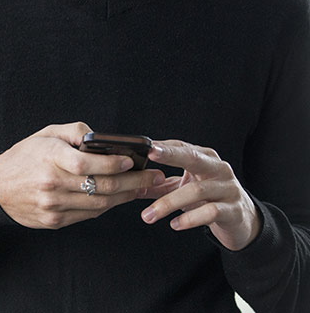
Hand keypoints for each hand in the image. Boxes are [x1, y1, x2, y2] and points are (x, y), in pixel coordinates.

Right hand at [0, 122, 165, 229]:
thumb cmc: (24, 157)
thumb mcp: (44, 134)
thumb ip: (74, 132)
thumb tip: (102, 138)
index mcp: (49, 158)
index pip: (87, 163)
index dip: (114, 163)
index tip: (133, 161)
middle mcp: (51, 183)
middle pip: (101, 186)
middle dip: (134, 182)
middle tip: (154, 177)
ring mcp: (53, 205)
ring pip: (100, 203)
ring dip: (126, 196)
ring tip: (144, 188)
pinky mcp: (55, 221)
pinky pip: (89, 214)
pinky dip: (107, 205)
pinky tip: (119, 197)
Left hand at [140, 140, 260, 250]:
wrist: (242, 222)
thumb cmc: (208, 199)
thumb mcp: (183, 188)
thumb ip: (158, 185)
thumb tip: (129, 184)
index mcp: (205, 158)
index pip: (182, 146)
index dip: (163, 146)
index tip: (144, 145)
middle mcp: (219, 169)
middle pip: (193, 158)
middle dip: (170, 155)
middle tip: (150, 154)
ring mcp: (228, 189)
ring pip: (196, 190)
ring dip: (168, 203)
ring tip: (148, 215)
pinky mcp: (234, 210)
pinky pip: (210, 212)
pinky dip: (189, 218)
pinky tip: (174, 224)